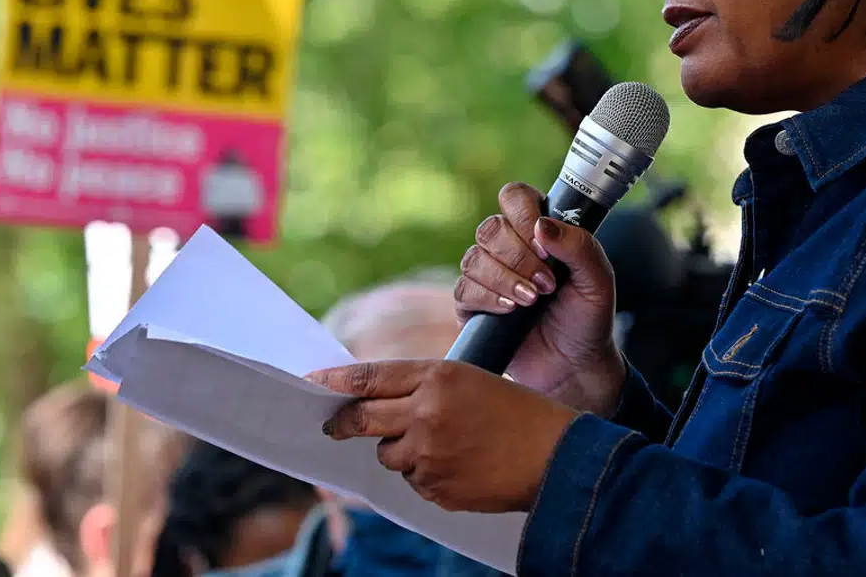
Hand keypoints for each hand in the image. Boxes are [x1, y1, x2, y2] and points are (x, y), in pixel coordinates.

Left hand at [311, 360, 578, 513]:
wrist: (553, 456)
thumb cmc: (517, 412)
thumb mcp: (470, 381)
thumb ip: (422, 388)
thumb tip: (373, 402)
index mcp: (438, 378)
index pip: (370, 377)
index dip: (335, 381)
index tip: (312, 383)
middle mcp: (426, 414)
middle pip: (362, 419)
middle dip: (343, 423)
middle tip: (333, 425)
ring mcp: (429, 455)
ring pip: (387, 454)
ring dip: (400, 449)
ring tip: (441, 443)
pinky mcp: (435, 488)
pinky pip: (412, 481)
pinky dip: (425, 474)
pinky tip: (458, 464)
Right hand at [455, 182, 626, 416]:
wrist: (574, 366)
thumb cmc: (588, 318)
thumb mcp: (598, 280)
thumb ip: (580, 246)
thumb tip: (543, 226)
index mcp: (538, 231)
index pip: (515, 197)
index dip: (524, 215)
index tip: (545, 246)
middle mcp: (509, 248)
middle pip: (490, 228)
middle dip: (519, 257)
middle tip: (546, 285)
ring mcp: (488, 276)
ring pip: (474, 258)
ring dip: (505, 280)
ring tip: (532, 301)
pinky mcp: (473, 306)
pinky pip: (464, 290)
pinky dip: (489, 299)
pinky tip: (511, 312)